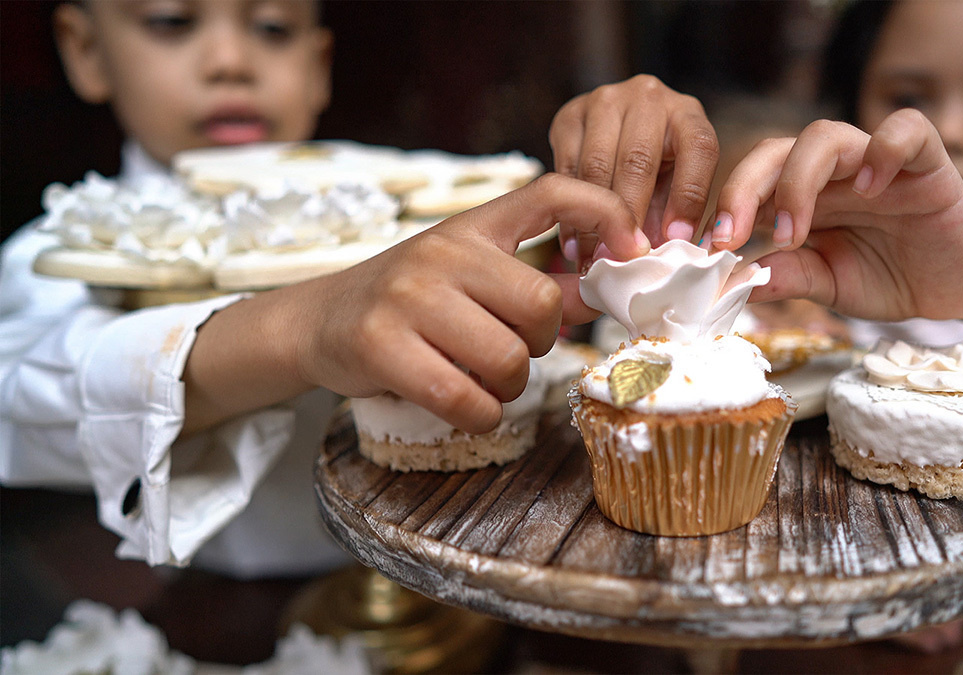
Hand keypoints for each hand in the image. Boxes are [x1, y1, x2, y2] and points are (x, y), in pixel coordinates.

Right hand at [291, 175, 643, 433]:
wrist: (319, 322)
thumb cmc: (411, 303)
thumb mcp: (469, 276)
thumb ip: (534, 283)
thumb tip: (603, 293)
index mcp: (473, 227)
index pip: (551, 192)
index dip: (604, 213)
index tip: (631, 250)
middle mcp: (443, 253)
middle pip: (541, 304)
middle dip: (541, 343)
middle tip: (512, 350)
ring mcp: (408, 297)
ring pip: (509, 358)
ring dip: (509, 386)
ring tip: (483, 380)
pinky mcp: (382, 346)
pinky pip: (466, 399)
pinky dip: (479, 415)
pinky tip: (467, 406)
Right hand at [550, 74, 718, 265]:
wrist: (615, 132)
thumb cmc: (657, 167)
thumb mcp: (678, 182)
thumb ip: (679, 213)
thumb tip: (673, 253)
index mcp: (687, 112)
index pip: (698, 148)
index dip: (689, 196)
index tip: (676, 239)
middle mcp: (648, 97)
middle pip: (639, 160)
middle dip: (630, 216)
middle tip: (624, 258)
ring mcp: (605, 101)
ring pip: (597, 165)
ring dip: (594, 219)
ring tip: (595, 259)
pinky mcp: (570, 115)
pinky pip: (566, 168)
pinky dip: (569, 212)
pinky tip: (574, 245)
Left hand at [711, 109, 962, 321]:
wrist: (953, 289)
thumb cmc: (889, 278)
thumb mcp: (830, 286)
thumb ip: (790, 277)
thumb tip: (736, 281)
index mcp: (802, 197)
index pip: (752, 181)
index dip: (726, 208)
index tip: (706, 251)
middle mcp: (833, 173)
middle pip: (776, 150)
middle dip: (743, 189)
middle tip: (731, 237)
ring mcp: (877, 162)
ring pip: (825, 135)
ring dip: (797, 181)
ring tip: (792, 232)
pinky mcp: (927, 161)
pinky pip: (905, 129)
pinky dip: (883, 150)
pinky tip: (870, 188)